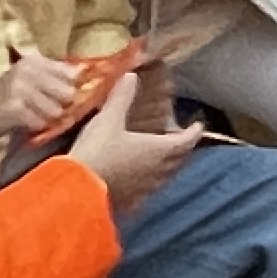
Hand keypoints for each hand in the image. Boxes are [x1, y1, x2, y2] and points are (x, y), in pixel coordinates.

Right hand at [0, 53, 86, 148]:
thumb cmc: (0, 98)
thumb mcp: (26, 80)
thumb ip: (52, 79)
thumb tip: (85, 79)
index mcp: (34, 60)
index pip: (72, 74)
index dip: (72, 89)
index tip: (63, 98)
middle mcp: (28, 70)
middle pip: (68, 93)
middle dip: (60, 106)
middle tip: (43, 110)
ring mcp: (21, 88)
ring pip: (56, 110)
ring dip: (46, 119)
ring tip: (30, 117)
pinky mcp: (15, 108)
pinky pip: (40, 123)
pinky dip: (34, 127)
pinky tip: (21, 124)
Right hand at [65, 68, 210, 215]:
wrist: (78, 188)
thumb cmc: (98, 150)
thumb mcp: (108, 119)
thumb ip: (121, 98)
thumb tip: (131, 75)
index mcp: (157, 149)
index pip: (185, 141)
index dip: (194, 132)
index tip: (198, 125)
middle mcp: (158, 171)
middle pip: (179, 160)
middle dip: (183, 149)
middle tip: (181, 139)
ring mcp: (146, 189)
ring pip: (165, 177)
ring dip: (169, 166)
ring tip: (164, 157)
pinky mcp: (131, 202)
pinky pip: (148, 192)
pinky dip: (150, 183)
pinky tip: (141, 182)